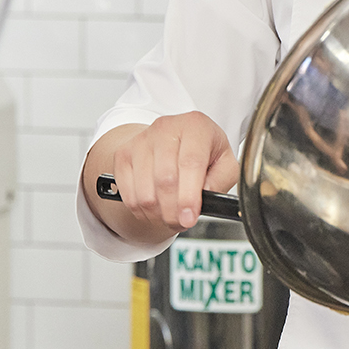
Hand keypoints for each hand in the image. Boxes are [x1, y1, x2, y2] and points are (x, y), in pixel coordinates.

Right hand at [110, 112, 237, 232]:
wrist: (177, 141)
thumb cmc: (204, 152)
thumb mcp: (225, 163)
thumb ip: (220, 181)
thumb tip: (204, 200)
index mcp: (195, 126)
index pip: (190, 163)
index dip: (189, 196)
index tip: (189, 218)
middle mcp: (165, 127)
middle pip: (165, 179)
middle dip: (173, 211)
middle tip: (182, 222)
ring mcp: (141, 140)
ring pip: (144, 192)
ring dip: (158, 214)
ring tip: (171, 217)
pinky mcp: (123, 155)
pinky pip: (128, 194)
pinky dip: (141, 211)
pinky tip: (155, 210)